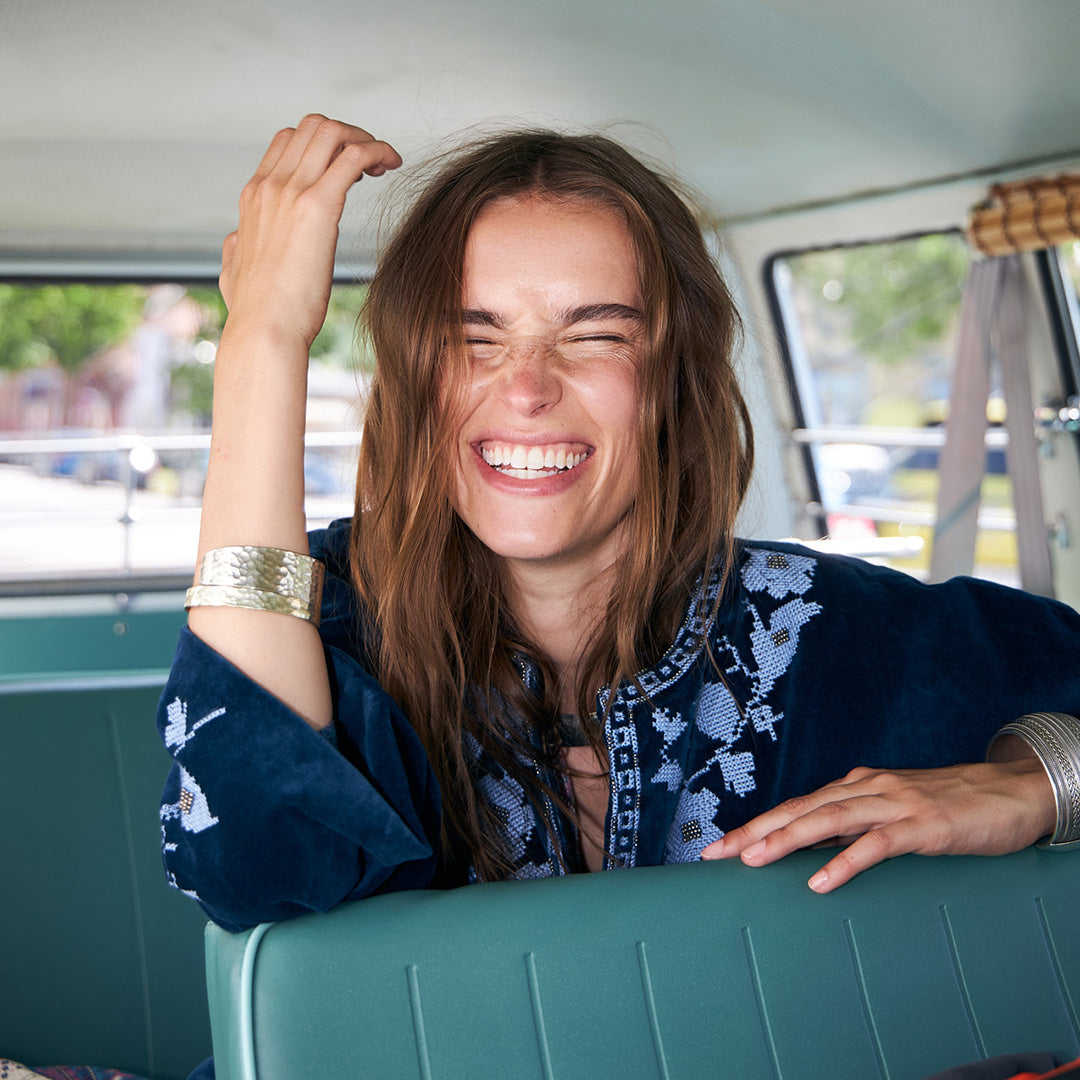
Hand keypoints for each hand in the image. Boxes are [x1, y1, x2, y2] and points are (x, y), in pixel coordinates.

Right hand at [219, 114, 400, 348]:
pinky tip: (392, 164)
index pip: (288, 142)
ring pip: (331, 131)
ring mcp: (291, 192)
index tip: (347, 170)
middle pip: (312, 127)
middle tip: (371, 165)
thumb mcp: (233, 270)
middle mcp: (271, 186)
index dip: (322, 146)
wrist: (262, 331)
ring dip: (365, 139)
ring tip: (384, 164)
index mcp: (255, 197)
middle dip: (347, 136)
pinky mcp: (318, 207)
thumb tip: (236, 241)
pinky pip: (353, 155)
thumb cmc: (255, 312)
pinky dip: (378, 150)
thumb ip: (236, 248)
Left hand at [700, 749, 1054, 892]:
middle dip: (756, 830)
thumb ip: (857, 825)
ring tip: (754, 859)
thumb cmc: (949, 806)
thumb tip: (814, 848)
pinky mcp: (922, 826)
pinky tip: (821, 880)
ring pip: (829, 820)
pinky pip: (877, 844)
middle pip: (801, 809)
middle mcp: (868, 789)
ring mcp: (894, 805)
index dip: (756, 824)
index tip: (720, 846)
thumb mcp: (893, 812)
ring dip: (788, 839)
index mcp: (856, 786)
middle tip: (718, 853)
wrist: (1010, 791)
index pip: (796, 806)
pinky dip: (845, 862)